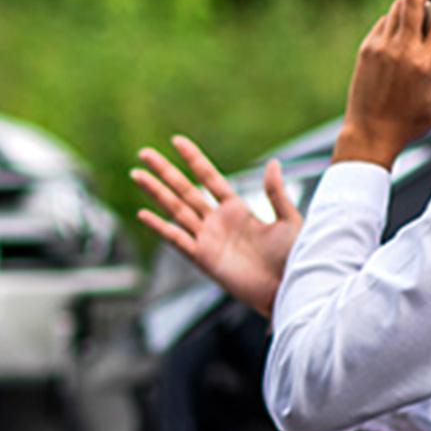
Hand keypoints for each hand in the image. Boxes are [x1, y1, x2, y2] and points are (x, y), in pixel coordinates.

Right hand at [134, 136, 301, 316]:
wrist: (289, 289)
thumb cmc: (294, 258)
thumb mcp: (289, 220)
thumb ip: (276, 192)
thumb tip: (272, 163)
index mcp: (237, 209)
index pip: (209, 178)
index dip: (193, 159)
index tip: (176, 141)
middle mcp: (217, 221)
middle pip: (184, 190)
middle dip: (164, 171)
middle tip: (144, 153)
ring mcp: (207, 239)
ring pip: (175, 209)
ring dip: (155, 191)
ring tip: (136, 174)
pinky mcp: (202, 258)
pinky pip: (177, 239)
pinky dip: (160, 227)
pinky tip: (143, 213)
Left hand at [335, 0, 430, 167]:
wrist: (368, 134)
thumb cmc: (409, 122)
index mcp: (424, 63)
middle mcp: (400, 50)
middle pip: (412, 0)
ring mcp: (379, 49)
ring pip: (395, 8)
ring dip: (410, 2)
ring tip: (423, 7)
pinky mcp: (366, 50)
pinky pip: (383, 22)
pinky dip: (395, 18)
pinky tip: (403, 28)